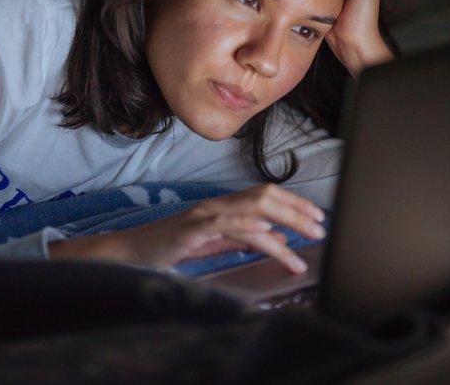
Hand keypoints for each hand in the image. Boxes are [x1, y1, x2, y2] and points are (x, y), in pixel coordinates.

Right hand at [48, 183, 326, 273]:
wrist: (130, 254)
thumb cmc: (168, 247)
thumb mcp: (212, 242)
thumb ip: (241, 239)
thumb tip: (274, 238)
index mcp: (222, 206)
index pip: (265, 195)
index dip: (294, 202)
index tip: (317, 217)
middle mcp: (216, 205)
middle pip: (265, 196)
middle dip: (297, 210)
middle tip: (320, 228)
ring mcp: (204, 215)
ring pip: (253, 211)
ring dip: (284, 226)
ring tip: (304, 246)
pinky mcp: (193, 231)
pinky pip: (229, 227)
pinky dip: (253, 233)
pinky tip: (271, 243)